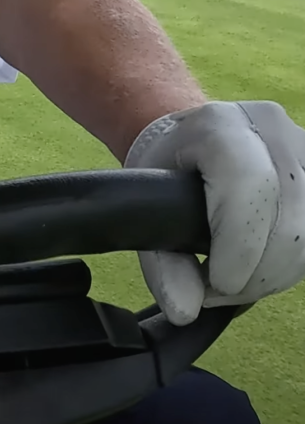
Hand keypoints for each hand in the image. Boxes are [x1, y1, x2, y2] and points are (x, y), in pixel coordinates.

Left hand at [126, 99, 304, 324]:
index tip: (215, 285)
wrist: (192, 139)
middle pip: (290, 219)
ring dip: (276, 275)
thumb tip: (184, 311)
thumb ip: (162, 263)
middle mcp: (273, 129)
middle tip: (217, 292)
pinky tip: (262, 266)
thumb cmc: (167, 171)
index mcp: (220, 126)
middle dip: (256, 275)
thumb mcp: (147, 208)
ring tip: (235, 279)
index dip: (239, 246)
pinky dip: (293, 264)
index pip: (249, 186)